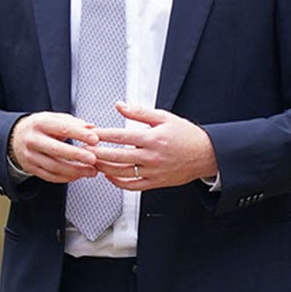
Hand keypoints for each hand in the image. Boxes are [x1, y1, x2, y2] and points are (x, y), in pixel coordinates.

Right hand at [10, 112, 102, 182]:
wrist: (15, 138)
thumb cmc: (38, 127)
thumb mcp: (52, 118)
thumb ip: (72, 122)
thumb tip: (91, 128)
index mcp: (39, 123)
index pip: (61, 128)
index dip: (79, 134)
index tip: (94, 139)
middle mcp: (32, 140)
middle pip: (56, 149)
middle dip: (77, 155)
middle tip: (93, 159)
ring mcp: (30, 156)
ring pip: (54, 166)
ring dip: (75, 170)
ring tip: (91, 171)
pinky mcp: (31, 168)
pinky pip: (50, 176)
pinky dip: (66, 177)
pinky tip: (77, 175)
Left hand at [91, 102, 217, 190]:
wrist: (207, 154)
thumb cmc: (186, 135)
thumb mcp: (163, 117)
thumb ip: (139, 112)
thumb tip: (119, 105)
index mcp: (153, 139)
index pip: (121, 137)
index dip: (102, 135)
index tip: (90, 133)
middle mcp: (152, 157)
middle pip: (118, 157)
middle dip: (97, 153)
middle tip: (83, 149)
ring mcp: (154, 172)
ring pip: (123, 173)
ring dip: (104, 167)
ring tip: (92, 161)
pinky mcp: (156, 182)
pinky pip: (133, 186)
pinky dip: (118, 182)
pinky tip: (109, 175)